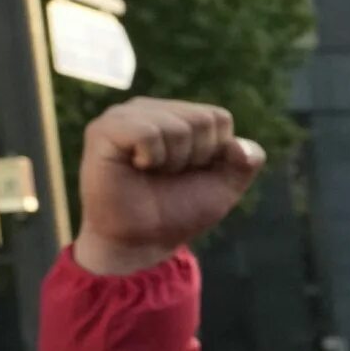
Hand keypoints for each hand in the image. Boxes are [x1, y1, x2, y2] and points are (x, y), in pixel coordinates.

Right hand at [75, 99, 265, 275]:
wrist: (141, 241)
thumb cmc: (178, 212)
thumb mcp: (224, 187)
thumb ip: (245, 162)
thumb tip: (239, 144)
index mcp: (177, 115)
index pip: (219, 118)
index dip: (214, 154)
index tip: (190, 172)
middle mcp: (150, 109)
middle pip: (203, 120)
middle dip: (195, 158)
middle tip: (168, 175)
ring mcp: (124, 115)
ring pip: (178, 127)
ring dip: (173, 162)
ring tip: (150, 172)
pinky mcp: (104, 129)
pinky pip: (147, 132)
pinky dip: (152, 157)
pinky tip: (136, 167)